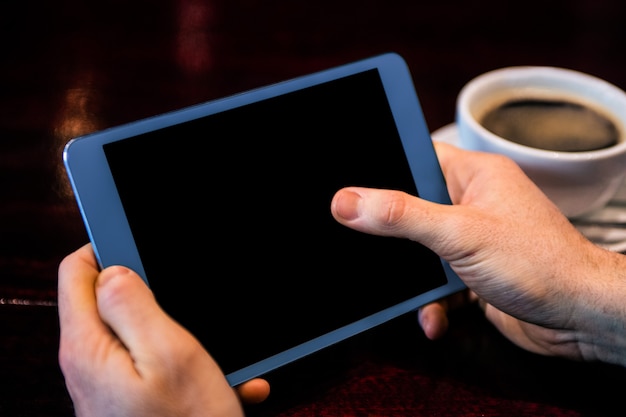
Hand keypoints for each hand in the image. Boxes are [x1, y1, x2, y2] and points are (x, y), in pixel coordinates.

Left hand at [58, 244, 269, 416]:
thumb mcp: (169, 353)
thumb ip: (132, 304)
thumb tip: (111, 269)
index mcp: (89, 348)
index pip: (76, 272)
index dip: (108, 247)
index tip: (140, 243)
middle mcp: (90, 366)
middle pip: (110, 301)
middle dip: (154, 296)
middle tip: (188, 305)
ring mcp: (108, 385)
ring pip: (141, 335)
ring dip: (181, 337)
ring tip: (216, 358)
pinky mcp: (129, 400)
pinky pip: (156, 367)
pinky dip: (189, 367)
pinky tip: (224, 384)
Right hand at [330, 142, 625, 365]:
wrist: (581, 318)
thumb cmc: (541, 263)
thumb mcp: (459, 233)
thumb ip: (400, 216)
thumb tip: (348, 201)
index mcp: (475, 175)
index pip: (418, 157)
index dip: (385, 168)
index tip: (352, 185)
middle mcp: (473, 204)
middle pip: (412, 209)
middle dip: (394, 236)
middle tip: (371, 246)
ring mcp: (474, 241)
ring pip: (421, 252)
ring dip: (414, 279)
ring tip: (412, 292)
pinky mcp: (474, 275)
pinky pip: (437, 284)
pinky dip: (431, 304)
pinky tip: (434, 317)